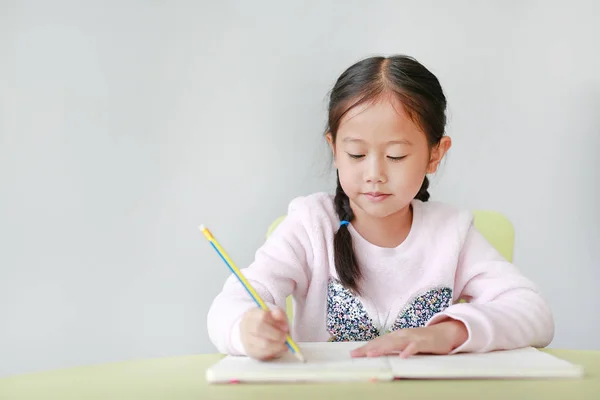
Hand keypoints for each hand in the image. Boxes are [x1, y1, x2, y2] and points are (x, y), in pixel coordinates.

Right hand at [239, 308, 289, 360]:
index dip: (275, 322)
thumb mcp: (274, 315)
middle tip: (285, 337)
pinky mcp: (250, 351)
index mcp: (251, 314)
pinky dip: (274, 352)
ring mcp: (246, 339)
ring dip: (277, 345)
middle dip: (276, 334)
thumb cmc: (267, 322)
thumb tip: (280, 317)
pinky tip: (280, 349)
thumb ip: (278, 313)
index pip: (262, 316)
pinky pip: (263, 353)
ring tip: (284, 344)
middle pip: (259, 329)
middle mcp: (245, 326)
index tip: (286, 327)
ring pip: (262, 344)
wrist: (254, 333)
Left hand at [350, 319, 467, 357]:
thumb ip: (395, 352)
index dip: (365, 347)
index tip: (353, 353)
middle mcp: (401, 335)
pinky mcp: (423, 342)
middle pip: (382, 342)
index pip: (378, 342)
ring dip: (383, 348)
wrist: (443, 333)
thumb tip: (382, 360)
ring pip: (395, 343)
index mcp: (396, 336)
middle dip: (368, 348)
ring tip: (371, 355)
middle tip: (356, 355)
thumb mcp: (406, 346)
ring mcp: (412, 338)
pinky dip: (409, 351)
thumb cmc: (423, 341)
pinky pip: (415, 347)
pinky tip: (403, 357)